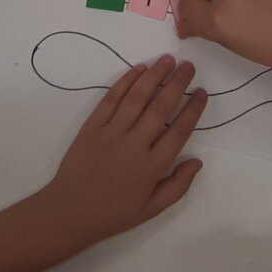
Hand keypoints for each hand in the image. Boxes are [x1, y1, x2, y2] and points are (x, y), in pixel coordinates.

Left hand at [38, 56, 205, 244]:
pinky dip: (125, 82)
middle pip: (160, 109)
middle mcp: (133, 146)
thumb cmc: (114, 212)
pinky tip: (139, 69)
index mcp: (151, 168)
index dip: (192, 110)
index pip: (179, 132)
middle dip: (177, 84)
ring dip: (154, 76)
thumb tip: (197, 161)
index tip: (202, 92)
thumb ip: (178, 185)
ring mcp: (111, 133)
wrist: (69, 211)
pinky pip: (111, 100)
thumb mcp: (152, 209)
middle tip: (189, 66)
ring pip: (137, 99)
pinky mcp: (92, 127)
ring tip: (168, 59)